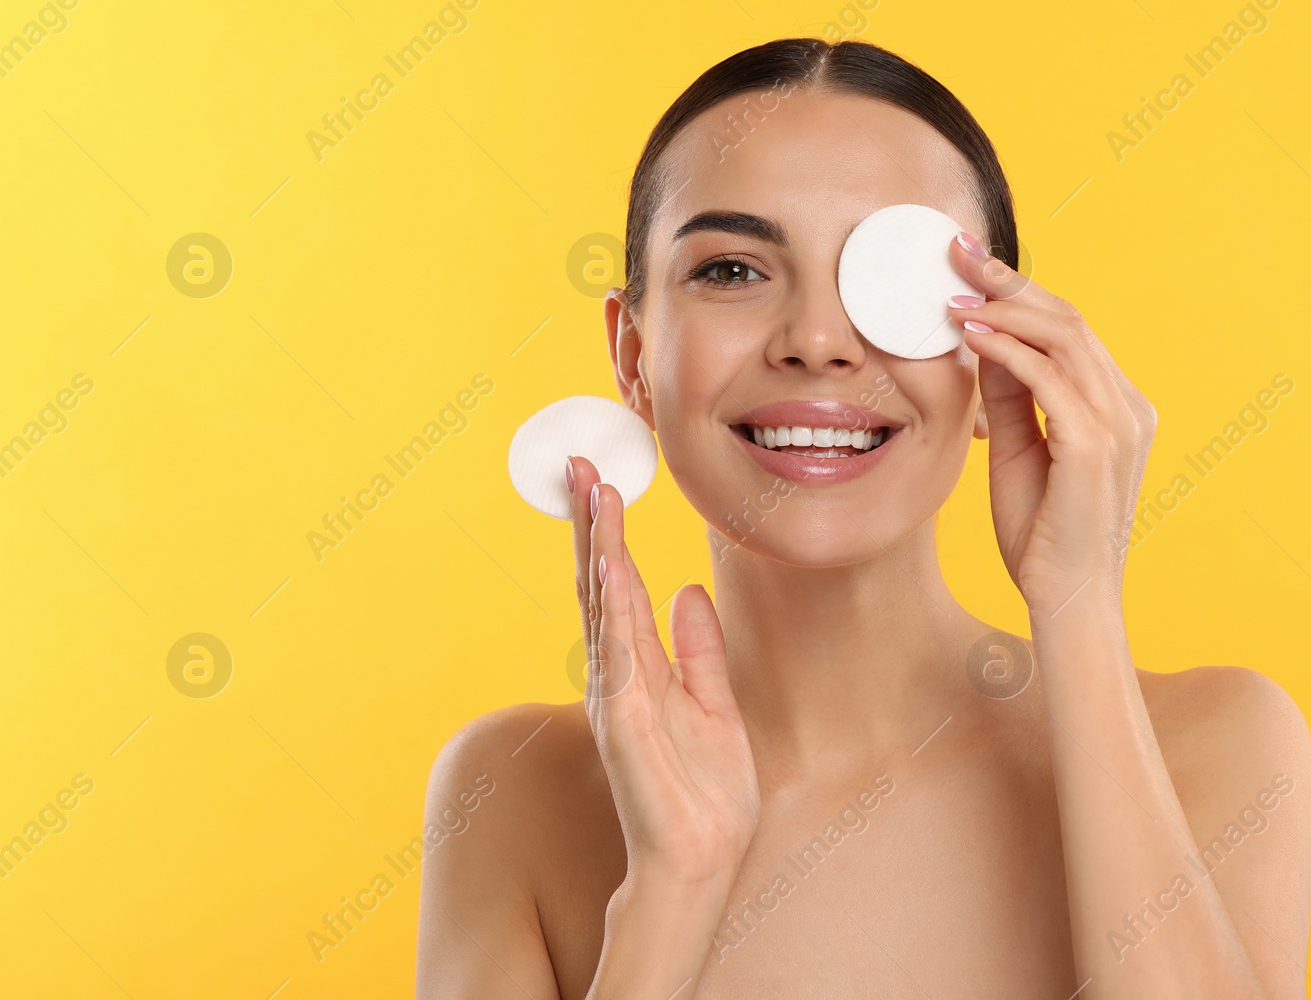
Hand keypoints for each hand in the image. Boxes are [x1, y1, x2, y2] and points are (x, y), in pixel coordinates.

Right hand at [569, 455, 759, 890]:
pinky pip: (616, 645)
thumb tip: (689, 592)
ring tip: (593, 489)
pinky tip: (609, 558)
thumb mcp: (714, 703)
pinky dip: (610, 599)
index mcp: (637, 669)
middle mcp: (616, 674)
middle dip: (592, 522)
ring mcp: (614, 693)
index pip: (618, 587)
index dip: (610, 534)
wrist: (700, 861)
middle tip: (581, 463)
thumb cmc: (704, 793)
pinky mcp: (622, 717)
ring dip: (597, 544)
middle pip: (599, 582)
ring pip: (602, 602)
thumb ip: (698, 649)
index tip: (604, 481)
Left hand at [945, 232, 1156, 602]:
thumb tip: (983, 337)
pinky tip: (970, 334)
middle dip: (1008, 281)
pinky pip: (1048, 377)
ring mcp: (1119, 424)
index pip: (1071, 330)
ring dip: (1003, 307)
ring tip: (953, 292)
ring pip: (1063, 336)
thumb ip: (1008, 394)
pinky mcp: (1095, 445)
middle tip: (956, 252)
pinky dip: (1007, 348)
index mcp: (1118, 407)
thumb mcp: (1018, 448)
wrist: (1067, 600)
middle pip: (1069, 319)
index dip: (1020, 291)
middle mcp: (1128, 407)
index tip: (969, 266)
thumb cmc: (1042, 534)